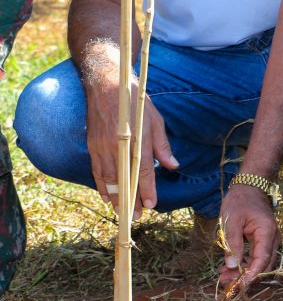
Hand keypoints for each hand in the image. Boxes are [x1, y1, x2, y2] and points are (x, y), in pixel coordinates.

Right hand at [85, 78, 177, 218]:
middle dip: (131, 199)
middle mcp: (117, 145)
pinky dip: (101, 186)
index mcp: (136, 138)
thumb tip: (173, 166)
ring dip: (115, 197)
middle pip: (124, 179)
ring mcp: (102, 146)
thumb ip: (163, 145)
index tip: (152, 204)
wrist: (106, 84)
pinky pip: (96, 170)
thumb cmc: (135, 101)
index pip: (142, 170)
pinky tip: (107, 196)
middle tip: (137, 216)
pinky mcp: (92, 145)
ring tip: (122, 211)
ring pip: (108, 178)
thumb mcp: (155, 119)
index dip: (147, 188)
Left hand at [219, 184, 279, 288]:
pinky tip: (230, 267)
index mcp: (267, 232)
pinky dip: (245, 264)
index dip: (251, 275)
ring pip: (261, 263)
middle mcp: (273, 238)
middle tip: (226, 283)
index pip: (262, 260)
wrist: (250, 188)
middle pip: (264, 265)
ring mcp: (270, 240)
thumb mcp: (231, 221)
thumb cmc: (239, 201)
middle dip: (246, 277)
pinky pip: (257, 257)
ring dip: (244, 272)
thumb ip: (232, 244)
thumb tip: (232, 266)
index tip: (238, 286)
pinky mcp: (264, 241)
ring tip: (224, 276)